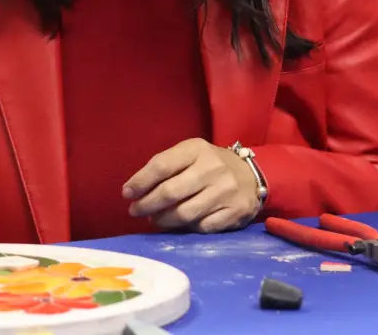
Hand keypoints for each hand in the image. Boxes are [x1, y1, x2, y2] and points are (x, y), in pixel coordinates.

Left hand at [123, 138, 260, 232]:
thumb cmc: (209, 165)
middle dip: (147, 204)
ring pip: (184, 213)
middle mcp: (213, 169)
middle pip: (170, 192)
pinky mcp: (235, 212)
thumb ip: (164, 167)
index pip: (161, 166)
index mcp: (196, 149)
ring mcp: (226, 191)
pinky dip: (185, 228)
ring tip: (154, 219)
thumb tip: (134, 192)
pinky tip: (178, 225)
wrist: (251, 175)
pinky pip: (202, 227)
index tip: (126, 193)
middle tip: (135, 211)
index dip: (140, 182)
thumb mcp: (189, 155)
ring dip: (163, 220)